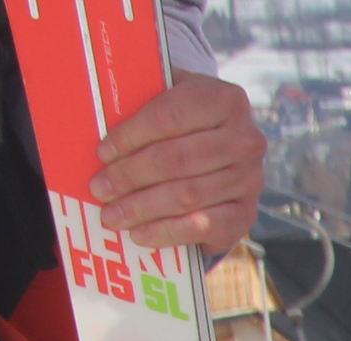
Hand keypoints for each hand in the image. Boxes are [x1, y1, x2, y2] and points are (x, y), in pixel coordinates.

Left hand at [95, 71, 266, 253]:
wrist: (222, 150)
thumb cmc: (182, 122)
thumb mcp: (168, 95)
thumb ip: (142, 98)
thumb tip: (101, 114)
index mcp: (226, 100)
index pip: (170, 117)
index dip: (131, 136)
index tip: (102, 152)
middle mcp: (247, 139)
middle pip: (177, 159)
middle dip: (131, 176)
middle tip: (99, 188)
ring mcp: (250, 179)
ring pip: (187, 195)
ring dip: (143, 207)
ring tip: (112, 214)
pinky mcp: (246, 214)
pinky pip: (204, 225)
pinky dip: (167, 232)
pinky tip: (140, 234)